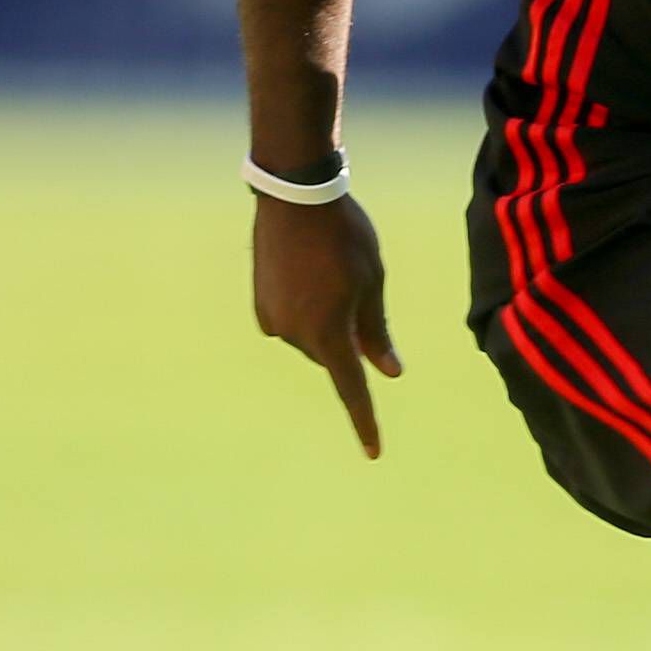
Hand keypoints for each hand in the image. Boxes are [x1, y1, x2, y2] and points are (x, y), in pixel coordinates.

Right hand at [252, 192, 401, 457]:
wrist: (294, 197)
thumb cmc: (345, 238)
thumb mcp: (373, 283)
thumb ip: (377, 333)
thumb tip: (389, 373)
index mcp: (329, 333)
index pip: (352, 390)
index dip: (365, 422)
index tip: (374, 453)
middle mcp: (296, 335)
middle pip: (334, 356)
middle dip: (349, 339)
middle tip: (358, 289)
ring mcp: (273, 321)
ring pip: (313, 339)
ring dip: (327, 320)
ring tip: (331, 270)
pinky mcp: (260, 306)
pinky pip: (293, 322)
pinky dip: (307, 310)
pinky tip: (310, 274)